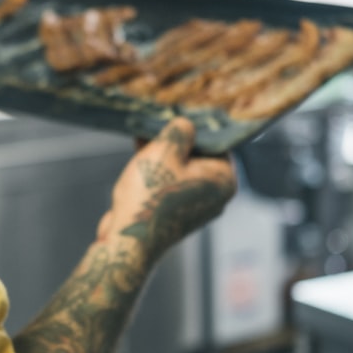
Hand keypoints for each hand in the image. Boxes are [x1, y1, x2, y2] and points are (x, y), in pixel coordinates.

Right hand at [97, 117, 236, 262]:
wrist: (128, 239)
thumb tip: (184, 125)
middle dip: (175, 140)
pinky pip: (169, 184)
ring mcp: (195, 207)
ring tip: (142, 138)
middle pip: (197, 155)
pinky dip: (156, 171)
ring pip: (180, 169)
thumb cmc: (150, 194)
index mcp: (224, 179)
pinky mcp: (175, 214)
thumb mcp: (165, 149)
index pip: (216, 141)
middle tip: (155, 123)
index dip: (194, 125)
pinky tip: (138, 156)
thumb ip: (180, 130)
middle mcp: (215, 195)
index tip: (175, 112)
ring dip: (162, 154)